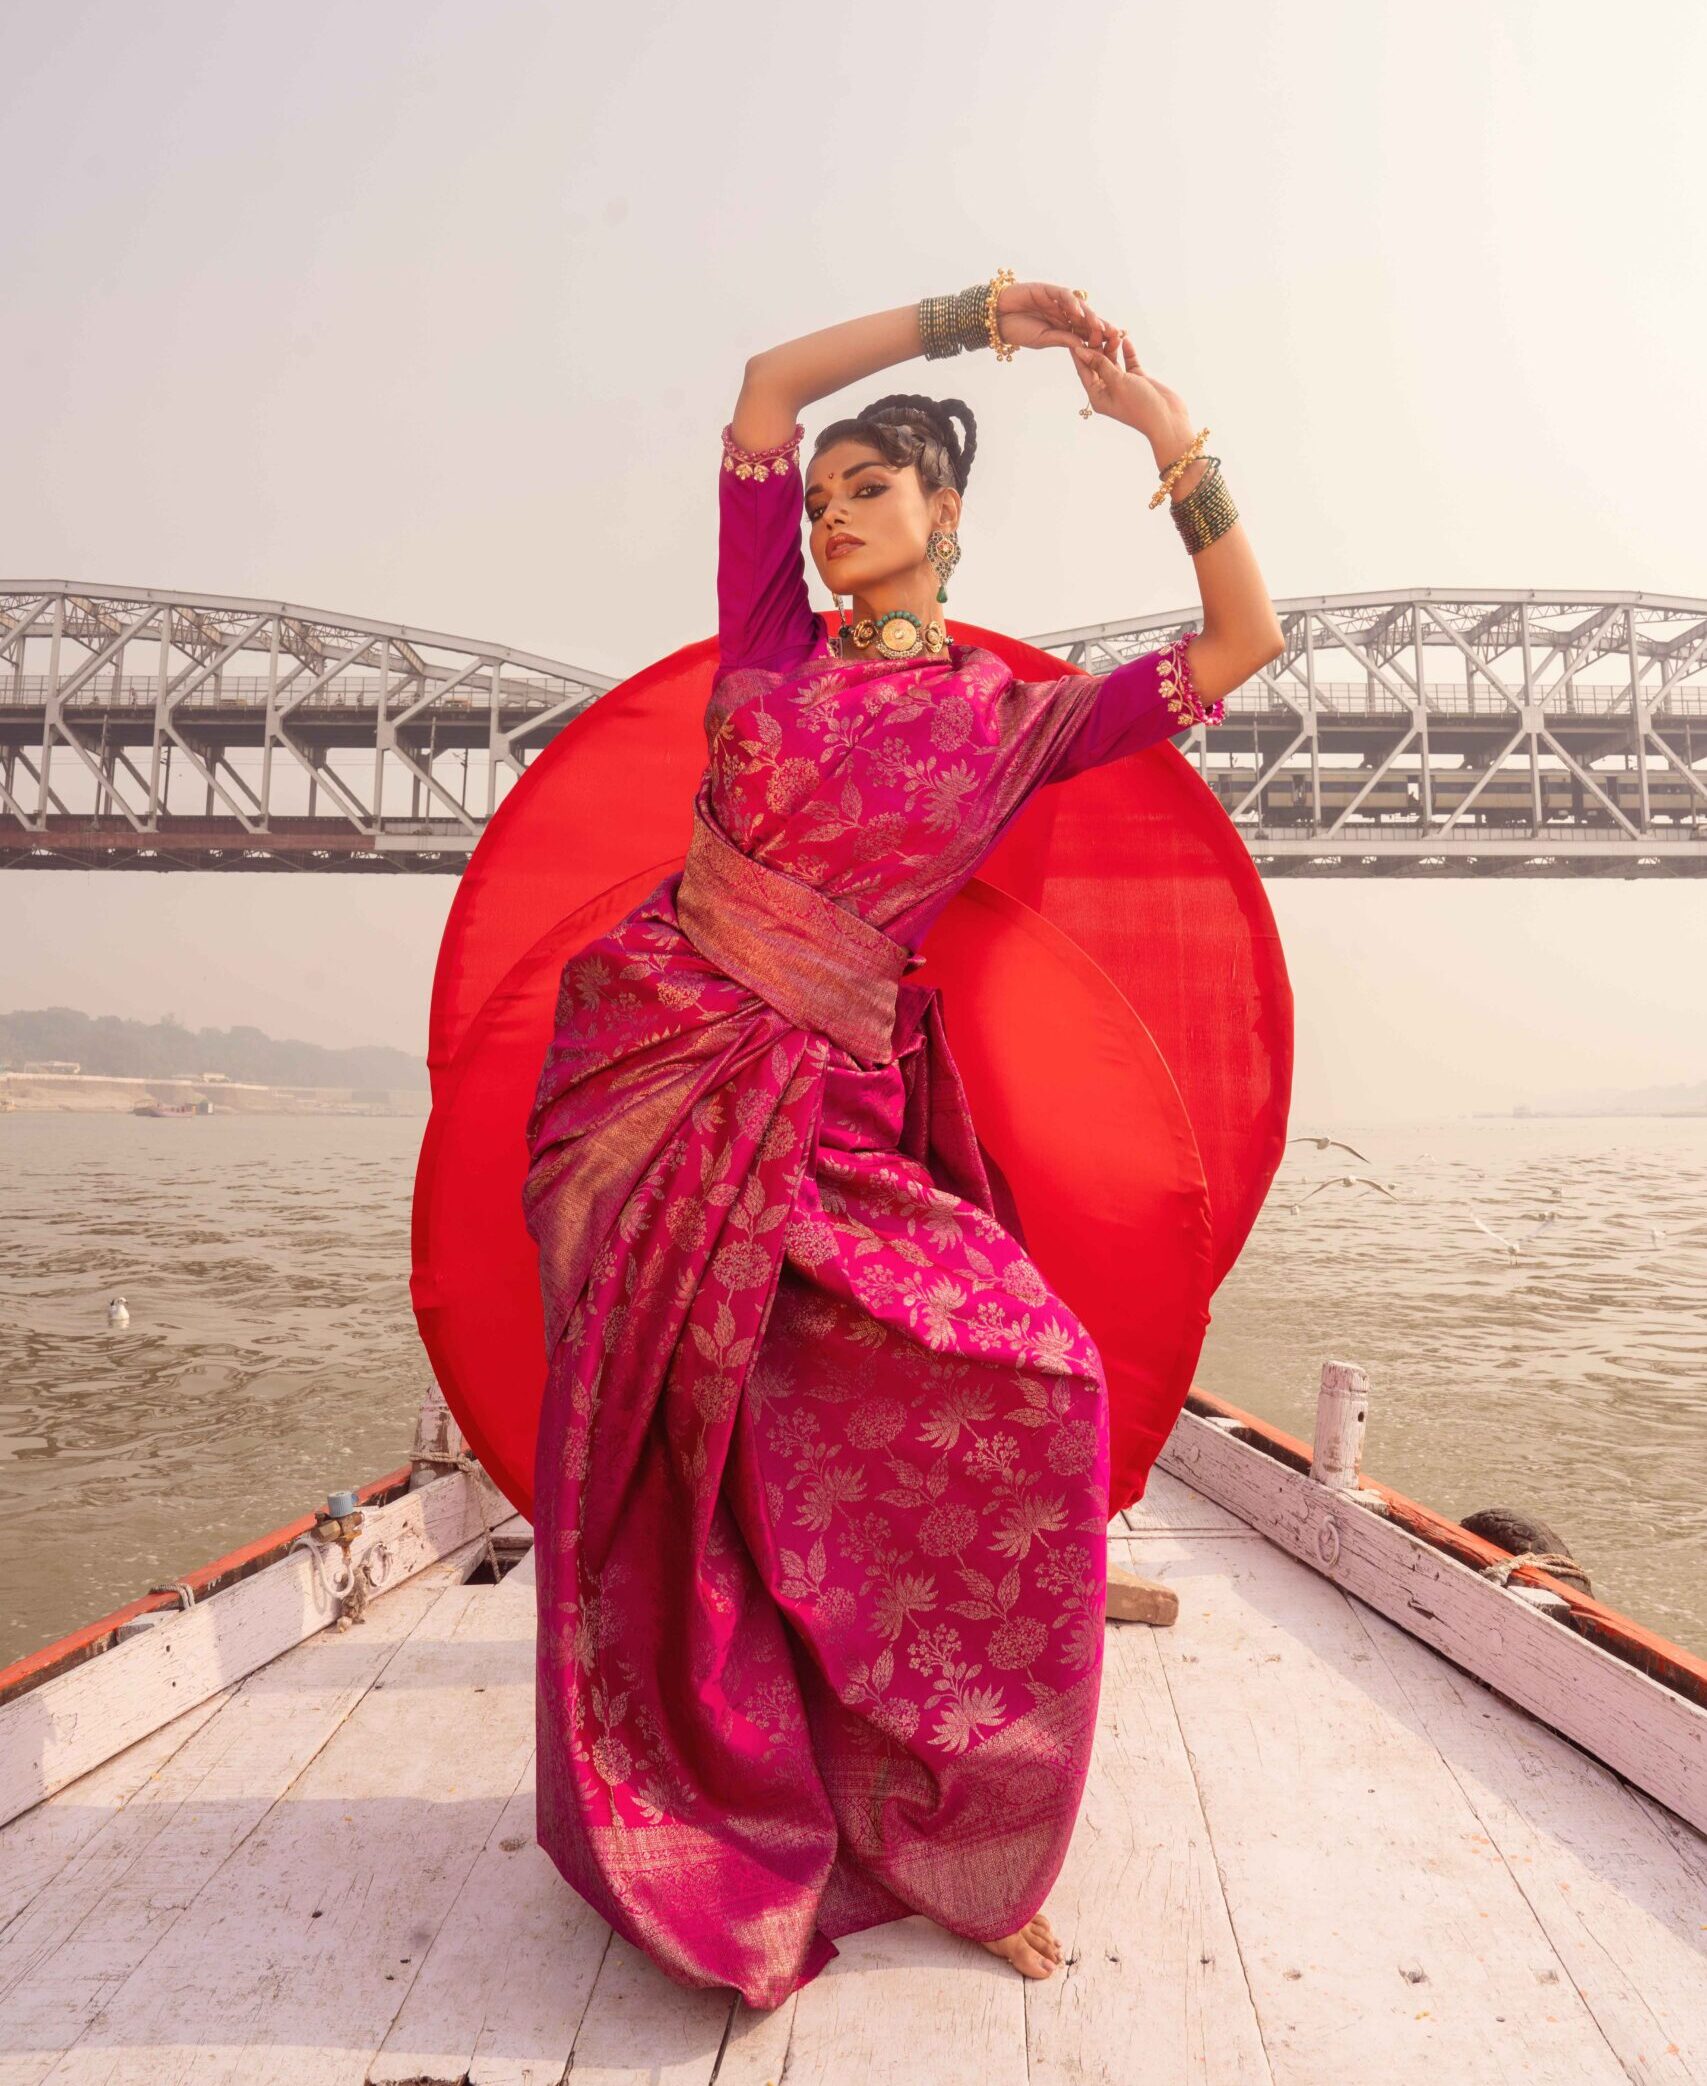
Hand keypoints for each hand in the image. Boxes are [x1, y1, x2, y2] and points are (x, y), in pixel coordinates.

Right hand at [993, 280, 1122, 356]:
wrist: (997, 318)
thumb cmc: (1018, 330)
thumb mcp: (1043, 340)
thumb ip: (1063, 339)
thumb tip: (1083, 345)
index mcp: (1064, 327)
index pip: (1085, 332)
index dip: (1098, 338)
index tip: (1112, 347)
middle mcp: (1063, 313)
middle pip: (1087, 318)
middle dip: (1101, 326)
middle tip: (1114, 335)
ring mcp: (1056, 301)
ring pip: (1078, 307)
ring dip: (1090, 315)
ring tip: (1099, 325)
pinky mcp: (1048, 290)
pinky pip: (1063, 295)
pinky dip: (1071, 303)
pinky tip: (1078, 312)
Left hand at [1066, 332, 1193, 454]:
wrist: (1167, 420)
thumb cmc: (1140, 406)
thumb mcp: (1117, 382)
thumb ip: (1100, 364)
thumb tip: (1081, 351)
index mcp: (1097, 396)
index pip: (1084, 370)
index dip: (1079, 352)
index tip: (1074, 333)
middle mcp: (1107, 390)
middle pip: (1098, 363)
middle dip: (1098, 345)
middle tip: (1098, 328)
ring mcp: (1123, 384)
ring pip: (1113, 360)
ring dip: (1113, 346)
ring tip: (1114, 331)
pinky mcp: (1138, 379)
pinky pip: (1129, 362)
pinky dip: (1127, 351)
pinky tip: (1126, 338)